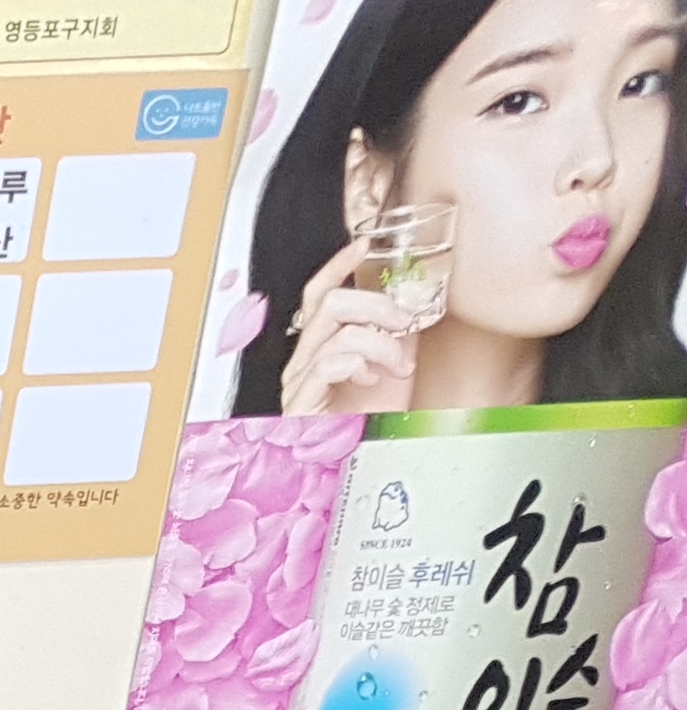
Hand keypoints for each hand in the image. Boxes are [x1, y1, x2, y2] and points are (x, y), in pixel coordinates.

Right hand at [277, 235, 420, 416]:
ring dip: (380, 341)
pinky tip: (371, 379)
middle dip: (375, 305)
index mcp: (320, 350)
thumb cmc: (375, 423)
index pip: (319, 295)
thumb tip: (411, 301)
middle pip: (328, 305)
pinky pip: (328, 363)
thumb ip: (395, 333)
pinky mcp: (301, 405)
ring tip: (399, 363)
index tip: (365, 245)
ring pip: (335, 332)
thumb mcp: (394, 366)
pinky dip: (359, 363)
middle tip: (405, 321)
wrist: (369, 465)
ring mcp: (299, 384)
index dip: (338, 267)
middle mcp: (303, 363)